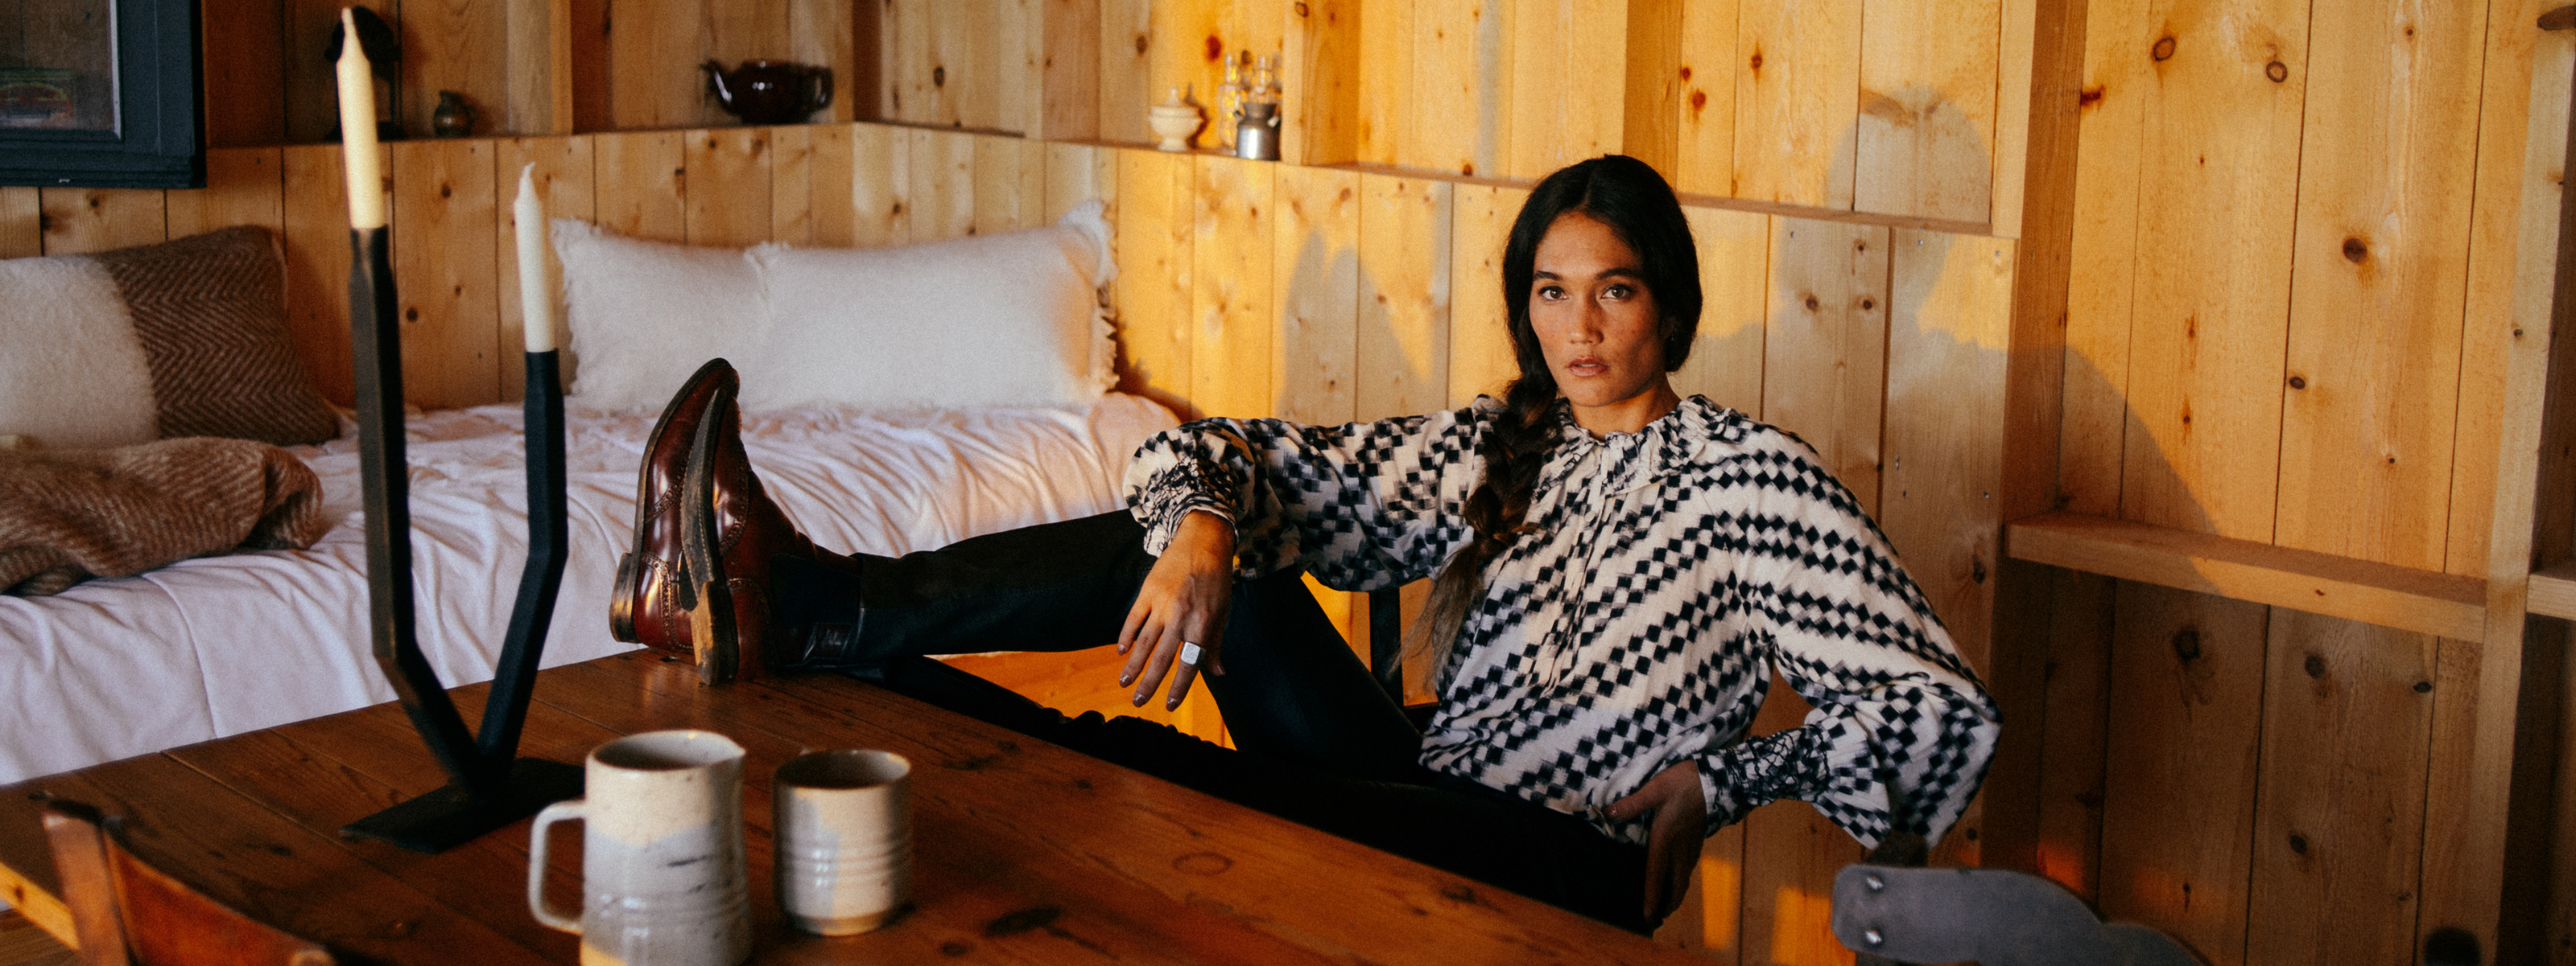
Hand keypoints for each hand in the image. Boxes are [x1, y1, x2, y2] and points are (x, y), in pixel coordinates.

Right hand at [1116, 511, 1233, 709]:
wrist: (1203, 541)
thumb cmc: (1217, 580)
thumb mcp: (1223, 612)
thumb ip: (1216, 644)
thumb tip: (1217, 673)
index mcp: (1203, 622)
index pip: (1189, 662)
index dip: (1179, 685)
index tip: (1170, 705)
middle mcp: (1181, 615)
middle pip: (1162, 656)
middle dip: (1150, 683)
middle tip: (1138, 702)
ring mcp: (1162, 602)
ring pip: (1144, 641)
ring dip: (1133, 665)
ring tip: (1124, 682)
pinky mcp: (1148, 590)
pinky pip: (1134, 618)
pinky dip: (1126, 635)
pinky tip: (1121, 650)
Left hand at [1604, 760, 1706, 923]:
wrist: (1716, 780)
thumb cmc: (1683, 783)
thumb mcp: (1655, 789)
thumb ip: (1632, 804)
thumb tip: (1608, 813)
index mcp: (1665, 840)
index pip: (1656, 876)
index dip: (1652, 899)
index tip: (1648, 917)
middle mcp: (1679, 849)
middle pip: (1675, 886)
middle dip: (1667, 905)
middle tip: (1658, 919)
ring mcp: (1691, 846)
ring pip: (1683, 879)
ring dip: (1675, 895)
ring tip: (1667, 907)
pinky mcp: (1697, 840)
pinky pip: (1688, 868)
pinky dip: (1681, 881)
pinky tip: (1677, 879)